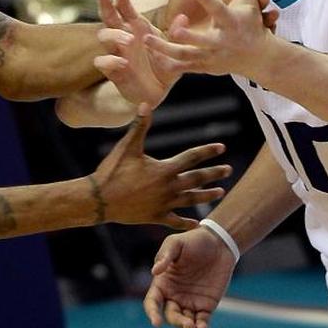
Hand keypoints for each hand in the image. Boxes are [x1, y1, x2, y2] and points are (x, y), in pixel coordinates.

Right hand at [90, 111, 230, 228]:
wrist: (99, 200)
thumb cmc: (112, 171)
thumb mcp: (127, 147)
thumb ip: (139, 126)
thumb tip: (145, 103)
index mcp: (164, 169)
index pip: (192, 157)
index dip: (208, 151)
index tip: (222, 147)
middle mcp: (168, 187)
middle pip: (197, 179)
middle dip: (214, 173)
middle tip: (228, 170)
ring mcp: (163, 204)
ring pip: (191, 200)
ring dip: (207, 195)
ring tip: (220, 192)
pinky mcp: (155, 217)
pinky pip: (175, 221)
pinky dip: (186, 223)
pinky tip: (196, 224)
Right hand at [95, 0, 178, 108]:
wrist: (156, 93)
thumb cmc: (165, 67)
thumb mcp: (176, 51)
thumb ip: (178, 34)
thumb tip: (183, 18)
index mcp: (137, 29)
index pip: (125, 9)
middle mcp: (124, 37)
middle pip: (108, 17)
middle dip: (105, 5)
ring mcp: (116, 52)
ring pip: (103, 35)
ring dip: (114, 35)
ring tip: (130, 40)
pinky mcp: (112, 70)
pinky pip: (101, 61)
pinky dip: (110, 61)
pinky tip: (123, 63)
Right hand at [143, 227, 235, 327]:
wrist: (219, 242)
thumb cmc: (193, 240)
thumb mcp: (176, 243)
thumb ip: (165, 256)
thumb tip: (154, 271)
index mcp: (163, 283)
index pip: (152, 302)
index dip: (152, 313)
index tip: (156, 323)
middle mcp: (174, 295)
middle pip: (171, 315)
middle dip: (177, 322)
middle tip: (186, 323)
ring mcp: (191, 301)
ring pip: (185, 322)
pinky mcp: (207, 305)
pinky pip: (202, 320)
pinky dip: (201, 327)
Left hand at [147, 0, 270, 76]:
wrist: (258, 56)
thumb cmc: (249, 22)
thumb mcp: (247, 1)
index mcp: (232, 22)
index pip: (220, 10)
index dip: (208, 0)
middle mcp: (222, 41)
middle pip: (203, 41)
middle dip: (188, 36)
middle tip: (171, 29)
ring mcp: (212, 56)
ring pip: (186, 54)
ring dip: (166, 49)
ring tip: (146, 39)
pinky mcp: (204, 66)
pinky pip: (183, 67)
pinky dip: (168, 64)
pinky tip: (150, 58)